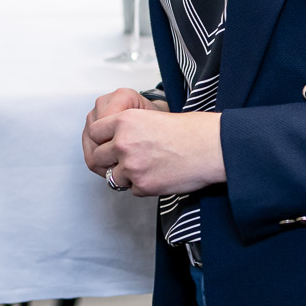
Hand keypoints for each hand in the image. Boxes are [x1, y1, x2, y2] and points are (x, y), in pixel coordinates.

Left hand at [82, 88, 223, 195]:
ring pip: (113, 177)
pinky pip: (132, 189)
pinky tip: (159, 175)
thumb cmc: (192, 130)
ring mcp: (131, 166)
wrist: (212, 148)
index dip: (101, 139)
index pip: (94, 132)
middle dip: (110, 160)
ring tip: (146, 168)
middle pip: (98, 157)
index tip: (108, 143)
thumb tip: (113, 141)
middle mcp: (124, 142)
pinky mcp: (143, 185)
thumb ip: (129, 129)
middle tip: (125, 160)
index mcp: (126, 120)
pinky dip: (142, 186)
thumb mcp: (153, 116)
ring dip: (125, 175)